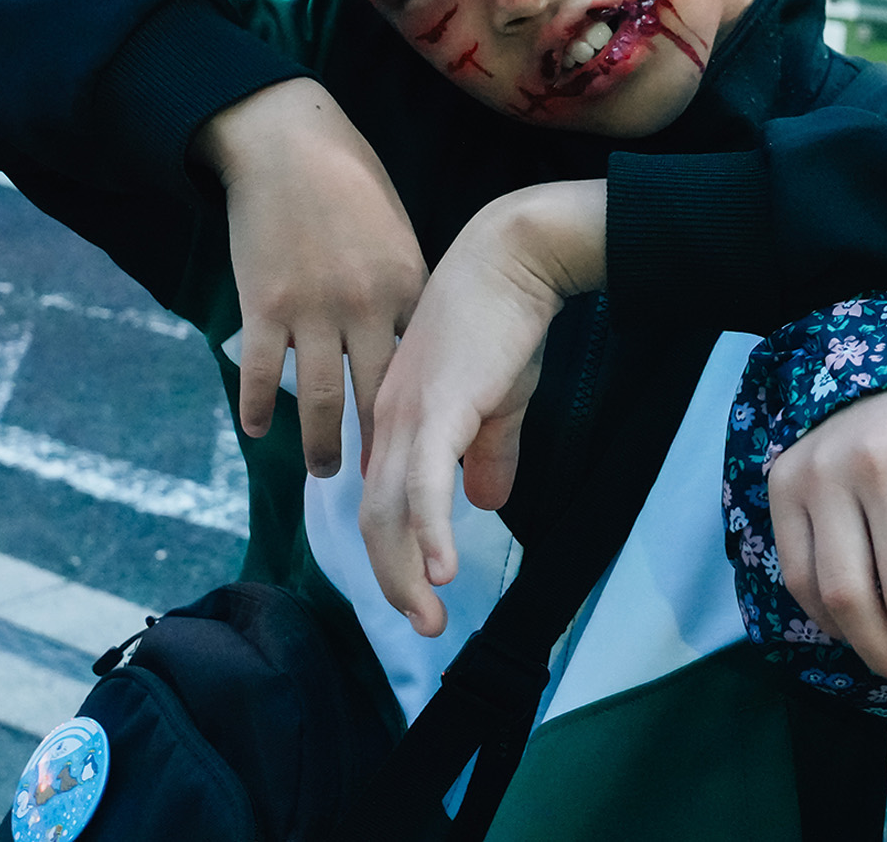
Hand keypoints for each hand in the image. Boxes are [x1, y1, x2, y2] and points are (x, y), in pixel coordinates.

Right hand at [193, 78, 426, 477]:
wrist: (289, 142)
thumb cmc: (351, 182)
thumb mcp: (398, 234)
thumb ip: (406, 288)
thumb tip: (415, 336)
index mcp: (411, 287)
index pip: (425, 366)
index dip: (430, 412)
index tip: (435, 449)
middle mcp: (367, 305)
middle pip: (381, 395)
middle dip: (384, 448)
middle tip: (384, 486)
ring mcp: (314, 308)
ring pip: (324, 398)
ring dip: (325, 444)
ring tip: (327, 472)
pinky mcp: (264, 305)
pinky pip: (264, 372)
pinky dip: (261, 407)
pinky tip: (259, 431)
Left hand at [359, 180, 605, 636]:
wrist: (512, 260)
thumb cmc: (505, 323)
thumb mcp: (496, 399)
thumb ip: (488, 453)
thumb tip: (487, 503)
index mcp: (397, 421)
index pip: (382, 502)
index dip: (393, 553)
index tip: (414, 595)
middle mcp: (388, 424)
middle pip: (375, 519)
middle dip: (392, 580)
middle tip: (423, 626)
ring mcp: (408, 417)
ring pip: (390, 513)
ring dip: (406, 573)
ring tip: (430, 615)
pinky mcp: (439, 410)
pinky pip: (425, 487)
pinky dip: (428, 533)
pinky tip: (441, 571)